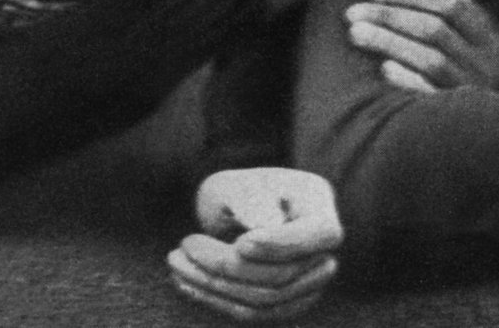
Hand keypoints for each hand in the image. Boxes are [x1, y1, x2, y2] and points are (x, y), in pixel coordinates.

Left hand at [168, 168, 342, 321]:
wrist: (237, 212)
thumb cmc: (238, 191)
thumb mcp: (239, 185)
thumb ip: (250, 200)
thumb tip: (262, 226)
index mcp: (320, 210)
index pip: (317, 235)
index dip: (279, 244)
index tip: (239, 242)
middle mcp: (323, 254)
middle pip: (283, 274)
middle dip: (227, 264)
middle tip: (185, 243)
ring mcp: (308, 286)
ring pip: (264, 299)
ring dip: (214, 284)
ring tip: (176, 261)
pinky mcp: (283, 307)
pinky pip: (252, 312)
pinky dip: (216, 299)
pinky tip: (185, 281)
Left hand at [345, 0, 498, 93]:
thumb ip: (478, 27)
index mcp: (495, 44)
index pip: (453, 6)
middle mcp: (489, 66)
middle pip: (435, 30)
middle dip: (389, 16)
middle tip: (352, 14)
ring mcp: (476, 94)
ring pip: (430, 59)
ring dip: (389, 42)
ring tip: (356, 34)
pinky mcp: (463, 123)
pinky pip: (433, 97)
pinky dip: (409, 79)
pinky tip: (385, 69)